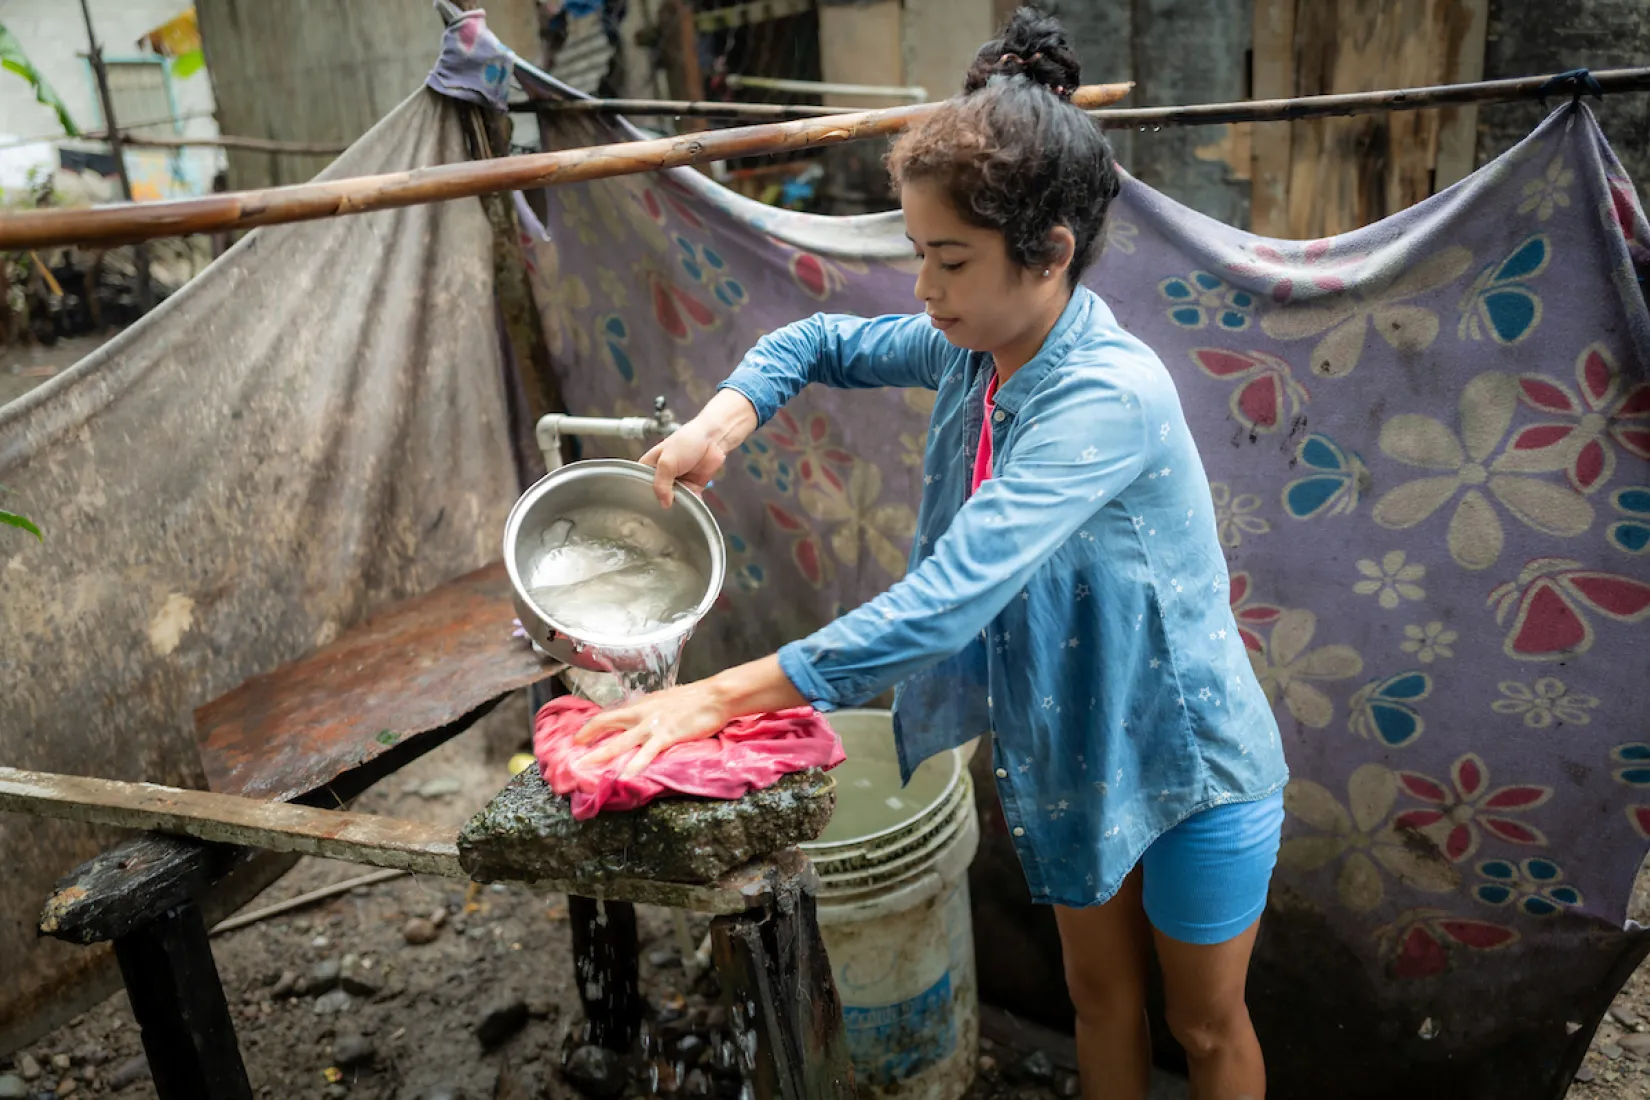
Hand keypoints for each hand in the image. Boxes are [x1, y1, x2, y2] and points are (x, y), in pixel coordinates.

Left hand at [573, 681, 731, 777]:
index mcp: (642, 705)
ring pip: (620, 742)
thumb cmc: (694, 698)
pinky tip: (625, 777)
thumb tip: (642, 717)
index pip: (611, 714)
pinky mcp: (666, 736)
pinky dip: (635, 766)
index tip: (580, 736)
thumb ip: (651, 710)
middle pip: (607, 725)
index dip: (593, 725)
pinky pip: (647, 753)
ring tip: (586, 767)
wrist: (714, 696)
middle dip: (588, 737)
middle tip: (574, 751)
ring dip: (601, 755)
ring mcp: (652, 726)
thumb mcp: (666, 700)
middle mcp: (641, 714)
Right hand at [641, 390, 757, 507]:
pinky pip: (689, 502)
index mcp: (649, 467)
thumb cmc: (686, 442)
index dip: (644, 496)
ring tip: (678, 511)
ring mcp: (677, 484)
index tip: (648, 507)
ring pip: (673, 501)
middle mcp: (661, 477)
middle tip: (665, 511)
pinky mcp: (692, 488)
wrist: (713, 438)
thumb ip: (661, 483)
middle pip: (657, 497)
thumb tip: (664, 504)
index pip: (641, 486)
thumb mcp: (667, 461)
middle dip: (662, 503)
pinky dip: (691, 506)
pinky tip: (690, 510)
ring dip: (677, 506)